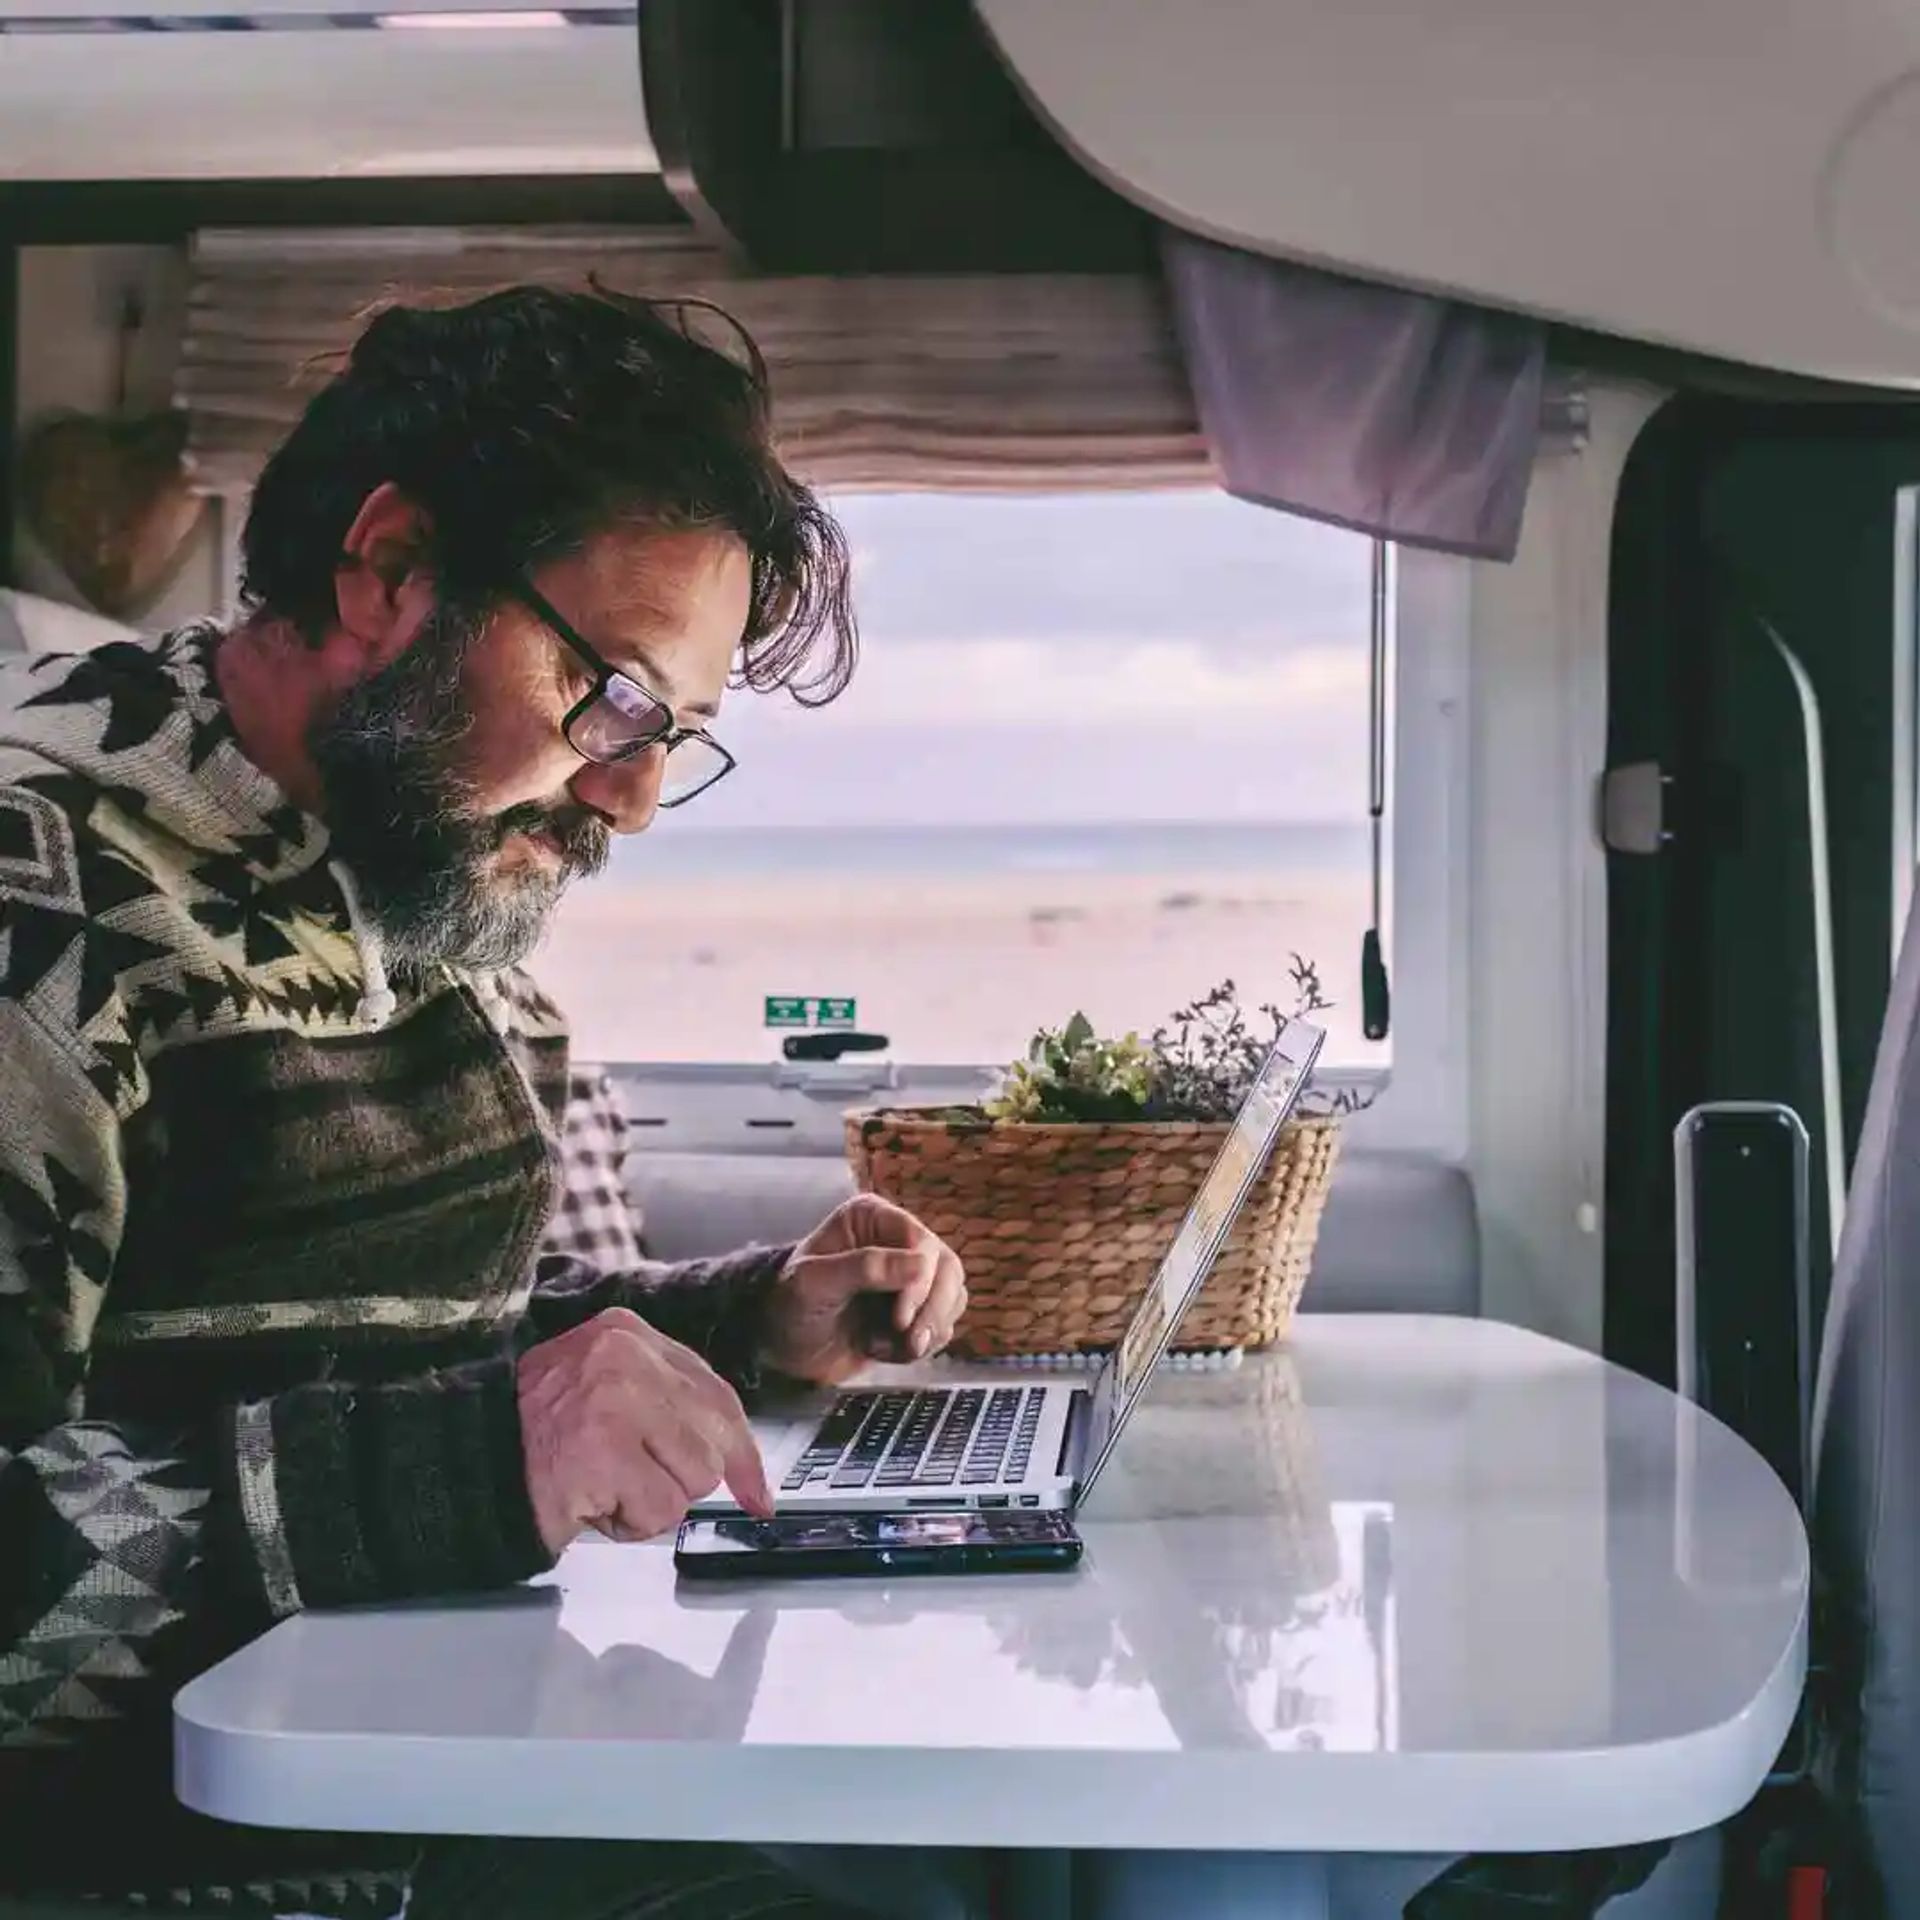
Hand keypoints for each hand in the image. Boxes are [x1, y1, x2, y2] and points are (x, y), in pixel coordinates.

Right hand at [517, 1306, 772, 1553]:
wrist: (463, 1461)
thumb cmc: (537, 1437)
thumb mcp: (605, 1390)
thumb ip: (665, 1405)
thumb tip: (734, 1460)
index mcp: (627, 1332)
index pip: (715, 1393)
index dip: (742, 1450)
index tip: (758, 1490)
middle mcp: (624, 1357)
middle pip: (712, 1443)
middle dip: (679, 1478)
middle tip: (629, 1481)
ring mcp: (612, 1402)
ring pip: (693, 1481)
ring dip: (651, 1501)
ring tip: (601, 1485)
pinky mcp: (601, 1452)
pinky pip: (659, 1512)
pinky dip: (628, 1524)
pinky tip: (589, 1503)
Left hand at [761, 1194, 967, 1384]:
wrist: (781, 1349)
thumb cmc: (789, 1305)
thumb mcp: (815, 1283)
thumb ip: (864, 1268)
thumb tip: (920, 1266)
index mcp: (872, 1218)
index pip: (922, 1242)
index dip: (921, 1281)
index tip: (900, 1317)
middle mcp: (897, 1241)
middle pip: (948, 1268)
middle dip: (931, 1310)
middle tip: (908, 1341)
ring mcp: (910, 1277)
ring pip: (953, 1297)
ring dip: (928, 1330)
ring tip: (887, 1346)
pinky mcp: (915, 1310)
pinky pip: (944, 1325)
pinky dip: (923, 1345)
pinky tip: (886, 1350)